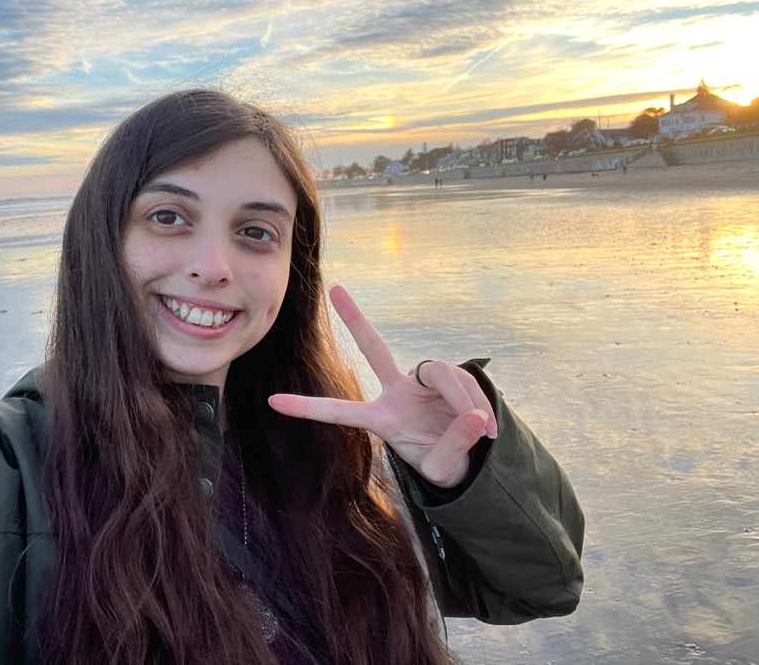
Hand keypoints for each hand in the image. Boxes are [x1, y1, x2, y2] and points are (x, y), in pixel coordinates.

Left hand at [268, 285, 497, 487]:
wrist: (470, 460)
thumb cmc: (444, 463)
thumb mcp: (443, 468)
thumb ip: (455, 445)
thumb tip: (471, 417)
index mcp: (382, 419)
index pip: (341, 412)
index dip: (308, 408)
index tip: (272, 402)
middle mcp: (397, 393)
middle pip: (374, 349)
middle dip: (356, 319)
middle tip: (335, 290)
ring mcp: (421, 382)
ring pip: (440, 374)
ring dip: (463, 398)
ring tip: (481, 429)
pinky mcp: (448, 379)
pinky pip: (463, 381)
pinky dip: (477, 402)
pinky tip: (486, 427)